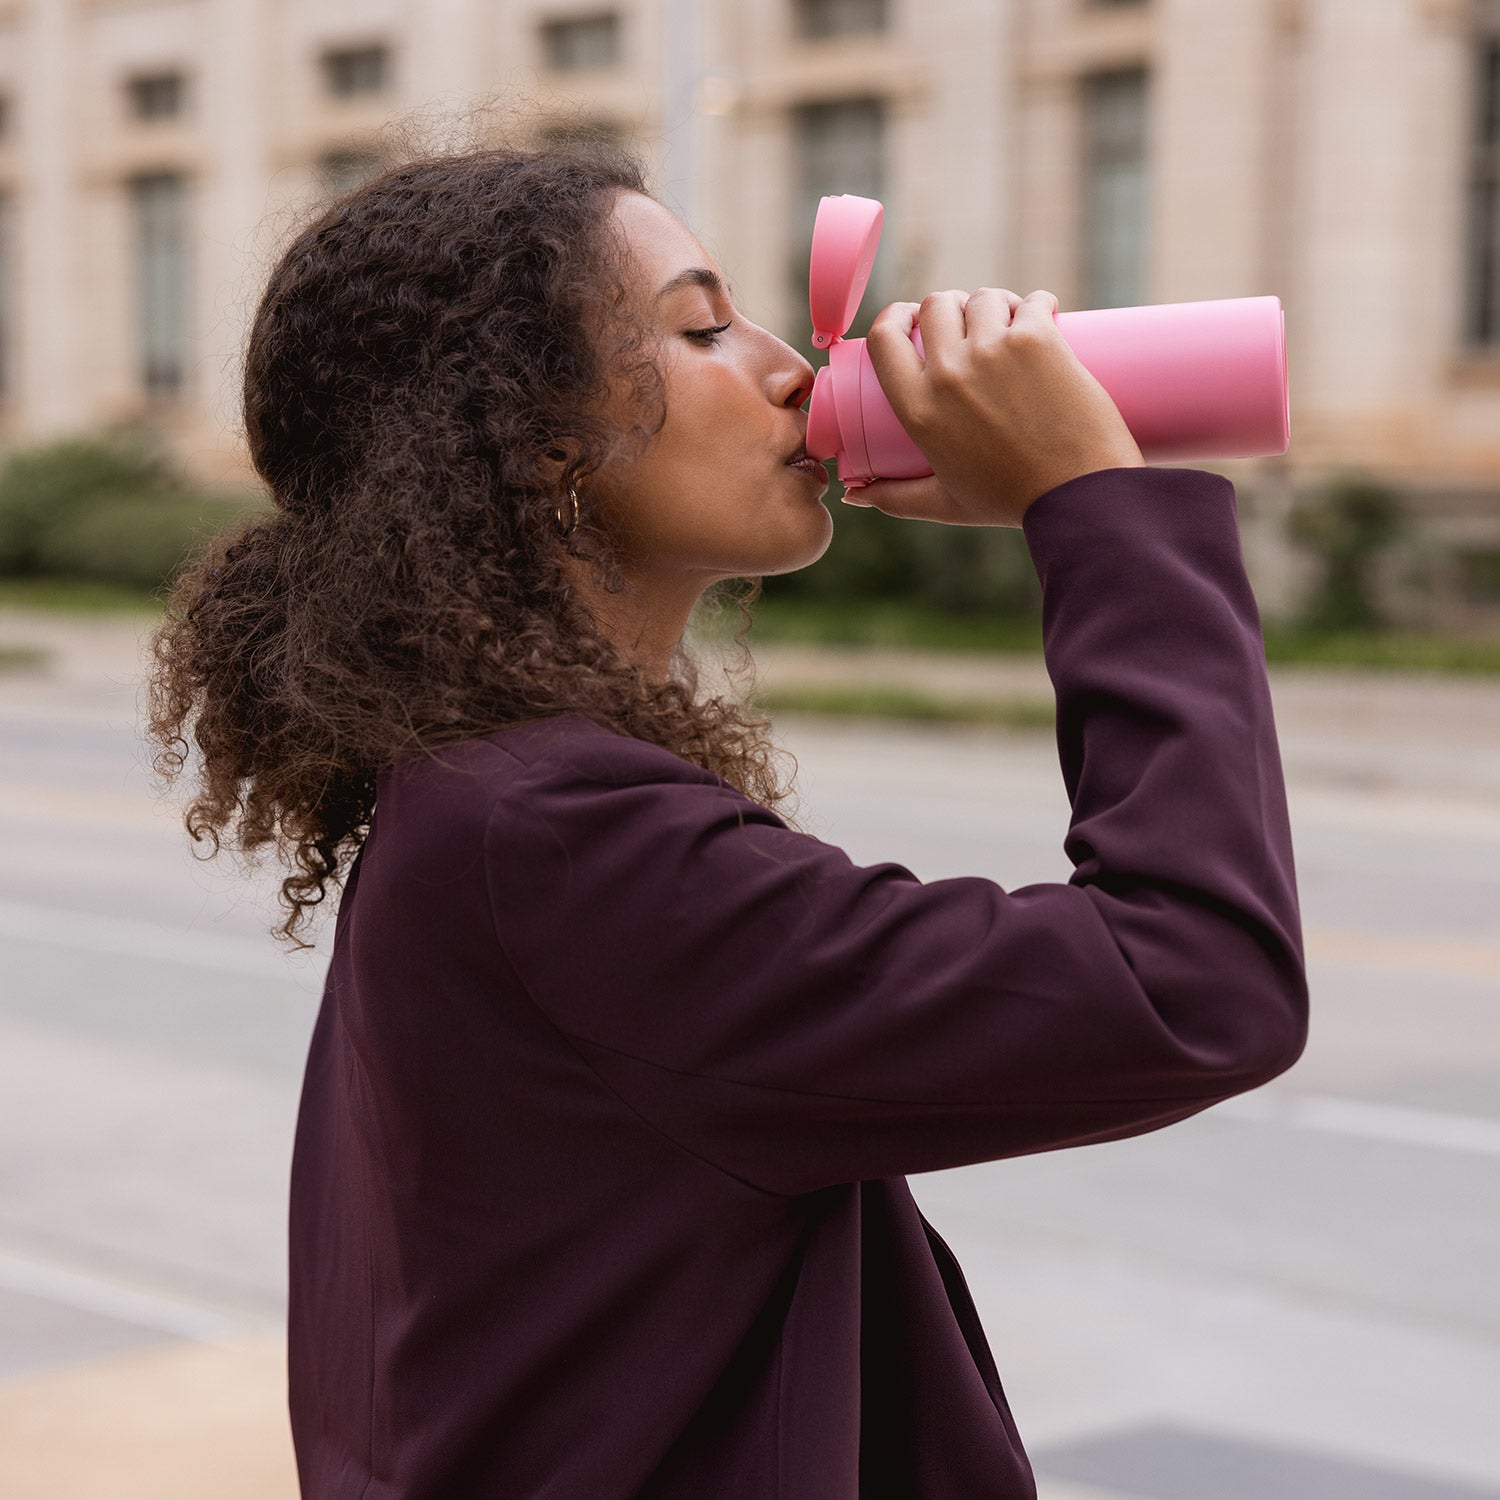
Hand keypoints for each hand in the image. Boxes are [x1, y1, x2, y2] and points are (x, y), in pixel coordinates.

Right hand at [854, 289, 1144, 527]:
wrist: (1079, 496)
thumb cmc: (1011, 502)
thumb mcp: (944, 504)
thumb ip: (895, 499)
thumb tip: (855, 497)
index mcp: (918, 409)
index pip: (884, 338)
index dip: (895, 317)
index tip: (911, 318)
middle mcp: (949, 374)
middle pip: (935, 304)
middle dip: (950, 306)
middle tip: (971, 324)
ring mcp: (994, 351)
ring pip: (983, 297)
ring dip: (994, 303)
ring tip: (1009, 323)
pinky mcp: (1039, 339)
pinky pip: (1033, 300)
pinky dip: (1039, 304)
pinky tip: (1044, 313)